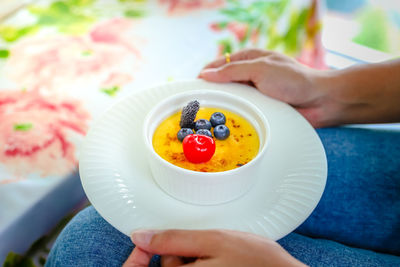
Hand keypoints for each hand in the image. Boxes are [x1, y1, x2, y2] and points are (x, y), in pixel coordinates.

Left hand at [123, 229, 305, 266]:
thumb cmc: (257, 262)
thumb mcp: (213, 241)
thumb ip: (173, 239)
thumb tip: (141, 237)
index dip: (137, 258)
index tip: (144, 243)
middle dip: (175, 253)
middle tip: (201, 248)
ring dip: (190, 258)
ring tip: (216, 255)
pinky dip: (199, 265)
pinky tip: (218, 262)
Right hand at [199, 49, 399, 126]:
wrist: (320, 102)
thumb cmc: (294, 81)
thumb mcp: (260, 69)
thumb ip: (232, 71)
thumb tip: (205, 74)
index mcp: (248, 59)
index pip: (218, 65)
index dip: (204, 76)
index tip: (191, 88)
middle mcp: (249, 76)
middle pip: (222, 84)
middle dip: (211, 92)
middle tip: (198, 105)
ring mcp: (254, 93)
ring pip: (231, 100)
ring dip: (223, 106)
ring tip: (209, 117)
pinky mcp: (260, 109)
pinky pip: (241, 112)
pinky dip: (234, 116)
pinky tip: (226, 123)